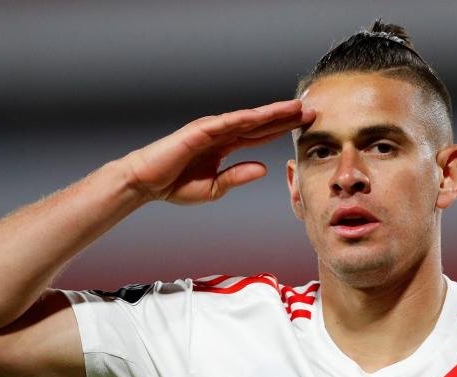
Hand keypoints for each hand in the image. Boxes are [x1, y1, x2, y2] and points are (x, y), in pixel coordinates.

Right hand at [121, 99, 313, 203]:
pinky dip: (246, 118)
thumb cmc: (174, 185)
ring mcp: (211, 129)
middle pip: (261, 123)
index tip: (304, 125)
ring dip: (272, 113)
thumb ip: (238, 176)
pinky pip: (226, 123)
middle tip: (311, 110)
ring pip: (248, 119)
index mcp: (226, 146)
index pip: (261, 135)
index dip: (282, 129)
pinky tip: (263, 115)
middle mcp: (222, 133)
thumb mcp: (214, 188)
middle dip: (285, 117)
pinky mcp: (199, 131)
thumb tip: (263, 168)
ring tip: (295, 108)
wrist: (145, 183)